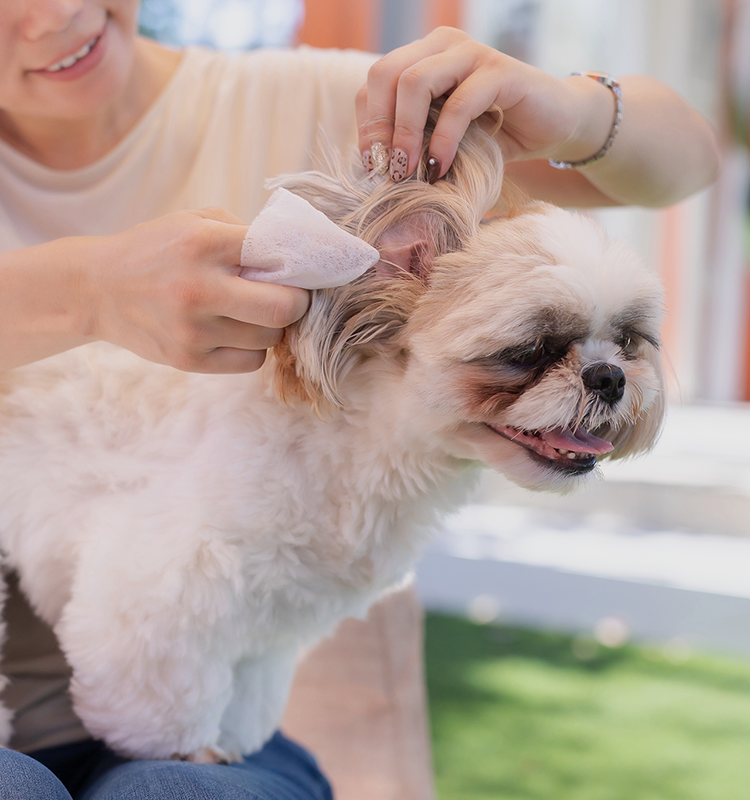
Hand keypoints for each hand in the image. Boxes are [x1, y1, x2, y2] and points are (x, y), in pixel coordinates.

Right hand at [86, 208, 309, 372]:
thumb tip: (296, 257)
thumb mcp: (195, 222)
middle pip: (283, 308)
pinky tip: (237, 333)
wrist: (98, 288)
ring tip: (254, 313)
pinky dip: (253, 348)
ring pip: (270, 338)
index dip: (297, 264)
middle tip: (289, 297)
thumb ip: (244, 234)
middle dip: (296, 303)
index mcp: (203, 243)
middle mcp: (198, 288)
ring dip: (271, 326)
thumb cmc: (157, 251)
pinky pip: (250, 361)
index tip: (299, 269)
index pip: (277, 254)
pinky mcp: (188, 360)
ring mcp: (192, 329)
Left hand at [356, 27, 613, 180]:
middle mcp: (443, 46)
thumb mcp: (442, 139)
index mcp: (424, 56)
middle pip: (387, 73)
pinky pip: (458, 104)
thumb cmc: (494, 136)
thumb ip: (412, 141)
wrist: (553, 127)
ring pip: (415, 82)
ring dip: (405, 133)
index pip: (375, 80)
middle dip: (380, 127)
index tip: (372, 166)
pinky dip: (443, 140)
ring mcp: (472, 54)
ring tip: (409, 172)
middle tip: (388, 170)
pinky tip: (440, 166)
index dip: (368, 123)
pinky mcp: (500, 72)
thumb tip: (373, 170)